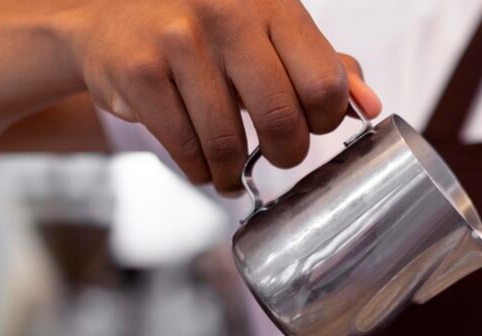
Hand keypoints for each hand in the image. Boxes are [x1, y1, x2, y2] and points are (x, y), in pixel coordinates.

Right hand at [57, 0, 382, 192]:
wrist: (110, 17)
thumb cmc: (208, 31)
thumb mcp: (270, 33)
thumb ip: (323, 65)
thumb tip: (370, 106)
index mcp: (271, 2)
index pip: (324, 82)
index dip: (325, 119)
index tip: (312, 125)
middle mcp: (225, 12)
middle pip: (281, 119)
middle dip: (287, 155)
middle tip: (279, 157)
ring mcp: (178, 40)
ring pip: (228, 145)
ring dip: (234, 172)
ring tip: (232, 170)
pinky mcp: (139, 72)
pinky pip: (187, 150)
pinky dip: (199, 170)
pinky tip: (202, 164)